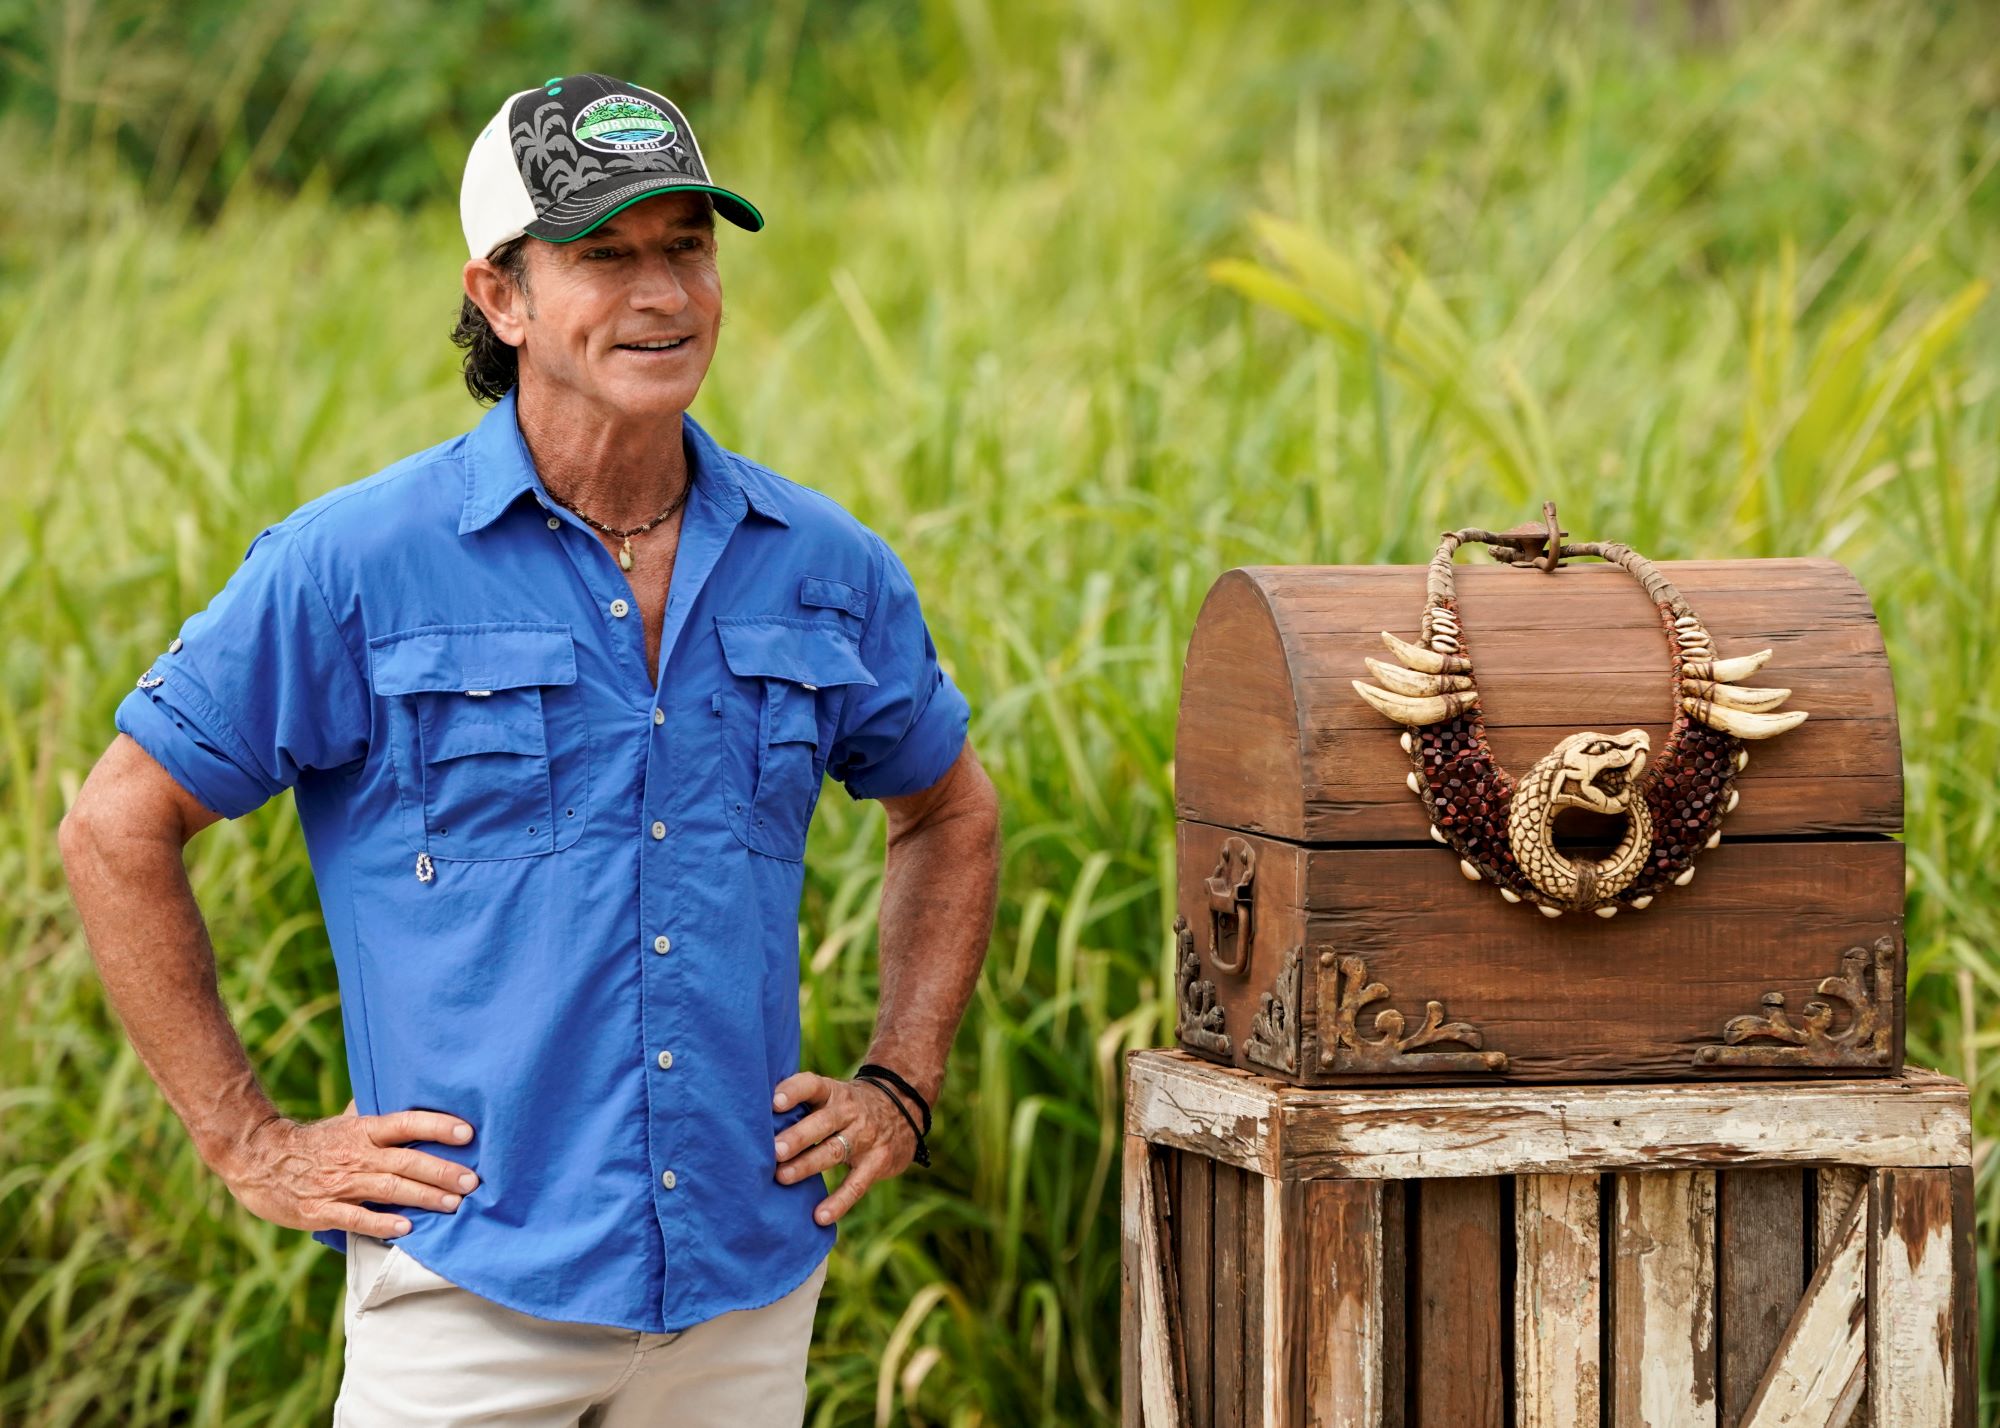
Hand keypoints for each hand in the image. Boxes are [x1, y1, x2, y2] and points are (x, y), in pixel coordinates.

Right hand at [217, 1098, 479, 1239]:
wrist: (257, 1159)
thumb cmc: (311, 1143)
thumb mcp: (344, 1123)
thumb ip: (377, 1119)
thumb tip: (409, 1098)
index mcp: (363, 1130)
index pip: (406, 1124)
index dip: (437, 1126)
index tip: (468, 1133)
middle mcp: (356, 1155)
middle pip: (406, 1161)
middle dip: (442, 1171)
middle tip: (473, 1180)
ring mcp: (338, 1183)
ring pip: (389, 1190)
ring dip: (423, 1197)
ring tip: (454, 1204)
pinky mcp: (321, 1210)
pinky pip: (356, 1218)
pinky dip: (381, 1223)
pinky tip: (406, 1229)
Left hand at [771, 1071, 918, 1225]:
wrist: (904, 1108)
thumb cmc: (847, 1106)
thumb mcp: (832, 1095)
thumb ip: (801, 1104)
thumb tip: (750, 1118)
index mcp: (833, 1092)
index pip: (813, 1086)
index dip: (794, 1091)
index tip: (774, 1102)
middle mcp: (850, 1112)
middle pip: (823, 1122)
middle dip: (798, 1136)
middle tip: (774, 1150)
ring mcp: (866, 1137)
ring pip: (835, 1150)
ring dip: (808, 1164)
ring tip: (782, 1177)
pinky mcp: (878, 1162)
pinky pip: (857, 1184)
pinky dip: (839, 1202)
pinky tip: (820, 1216)